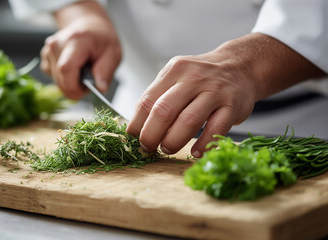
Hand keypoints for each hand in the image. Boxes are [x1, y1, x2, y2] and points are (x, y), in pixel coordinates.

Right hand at [41, 1, 121, 99]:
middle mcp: (57, 44)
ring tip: (83, 71)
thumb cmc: (102, 38)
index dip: (74, 87)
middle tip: (89, 81)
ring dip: (70, 83)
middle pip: (60, 78)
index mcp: (76, 41)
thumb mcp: (113, 53)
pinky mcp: (45, 55)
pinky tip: (74, 69)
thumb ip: (106, 71)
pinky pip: (52, 76)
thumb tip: (100, 88)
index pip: (66, 69)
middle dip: (75, 88)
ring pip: (56, 80)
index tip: (85, 91)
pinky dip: (64, 78)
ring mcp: (48, 49)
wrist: (88, 24)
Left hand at [127, 33, 324, 157]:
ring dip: (173, 140)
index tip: (133, 138)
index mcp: (174, 71)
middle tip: (147, 148)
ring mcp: (214, 91)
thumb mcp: (177, 76)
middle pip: (164, 111)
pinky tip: (195, 152)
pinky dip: (203, 144)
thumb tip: (136, 126)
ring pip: (189, 120)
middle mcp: (193, 78)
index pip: (147, 100)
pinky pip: (216, 129)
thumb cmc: (202, 78)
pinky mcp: (233, 106)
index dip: (137, 123)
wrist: (240, 67)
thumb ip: (158, 96)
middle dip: (151, 135)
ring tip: (166, 149)